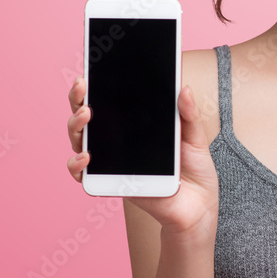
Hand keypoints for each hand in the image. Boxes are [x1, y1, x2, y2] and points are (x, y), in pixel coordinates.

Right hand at [66, 77, 219, 236]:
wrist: (198, 206)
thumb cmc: (195, 170)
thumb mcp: (195, 138)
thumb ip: (188, 115)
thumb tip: (184, 88)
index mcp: (136, 124)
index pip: (108, 99)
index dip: (95, 85)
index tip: (91, 71)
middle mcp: (117, 140)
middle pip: (87, 116)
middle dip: (79, 98)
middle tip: (83, 86)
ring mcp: (111, 161)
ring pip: (80, 140)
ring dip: (76, 125)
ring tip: (86, 115)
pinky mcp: (110, 182)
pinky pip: (83, 174)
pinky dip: (77, 164)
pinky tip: (87, 156)